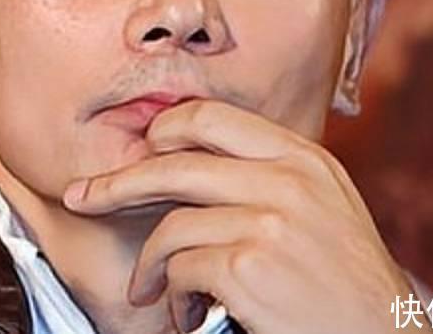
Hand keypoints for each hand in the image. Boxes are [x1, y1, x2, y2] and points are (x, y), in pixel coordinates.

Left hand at [61, 100, 419, 333]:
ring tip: (157, 292)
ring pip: (170, 224)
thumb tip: (187, 165)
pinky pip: (180, 269)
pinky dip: (175, 298)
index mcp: (305, 159)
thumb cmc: (350, 292)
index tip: (140, 150)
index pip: (213, 118)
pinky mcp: (250, 265)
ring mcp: (270, 220)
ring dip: (153, 266)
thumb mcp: (325, 213)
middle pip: (173, 161)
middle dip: (117, 182)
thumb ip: (270, 181)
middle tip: (82, 198)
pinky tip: (192, 316)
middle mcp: (289, 180)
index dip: (164, 131)